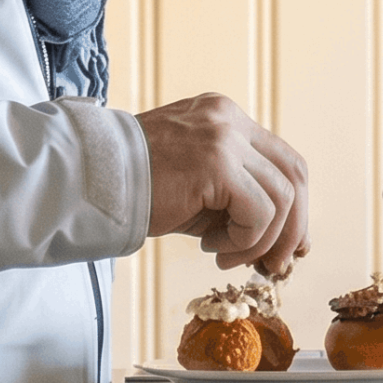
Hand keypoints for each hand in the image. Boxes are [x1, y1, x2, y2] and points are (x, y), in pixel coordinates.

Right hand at [139, 93, 308, 276]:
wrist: (87, 181)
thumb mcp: (197, 188)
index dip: (294, 207)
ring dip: (260, 240)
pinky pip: (258, 211)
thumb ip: (237, 201)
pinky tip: (211, 248)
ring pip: (281, 197)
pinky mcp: (216, 163)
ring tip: (224, 255)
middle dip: (292, 227)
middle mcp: (230, 120)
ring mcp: (225, 137)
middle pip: (294, 174)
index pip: (283, 161)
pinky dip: (244, 240)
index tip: (288, 245)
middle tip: (274, 264)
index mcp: (226, 118)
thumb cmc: (136, 189)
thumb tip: (281, 244)